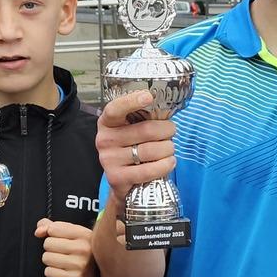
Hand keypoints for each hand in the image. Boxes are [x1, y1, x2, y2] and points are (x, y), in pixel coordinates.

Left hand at [36, 219, 97, 276]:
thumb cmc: (80, 253)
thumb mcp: (72, 235)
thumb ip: (52, 227)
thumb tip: (38, 231)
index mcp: (84, 234)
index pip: (53, 228)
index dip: (53, 235)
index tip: (62, 240)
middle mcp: (84, 248)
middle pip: (48, 243)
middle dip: (52, 249)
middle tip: (64, 254)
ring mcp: (80, 264)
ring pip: (47, 258)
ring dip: (52, 262)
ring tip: (64, 263)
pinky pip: (48, 272)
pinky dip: (53, 273)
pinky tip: (63, 272)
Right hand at [95, 89, 176, 208]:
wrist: (121, 180)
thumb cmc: (131, 148)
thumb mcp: (131, 129)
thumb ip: (144, 119)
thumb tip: (167, 109)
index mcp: (107, 122)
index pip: (116, 109)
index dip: (132, 101)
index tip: (148, 96)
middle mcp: (105, 139)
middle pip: (146, 130)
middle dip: (167, 130)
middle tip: (171, 131)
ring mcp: (109, 160)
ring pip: (151, 151)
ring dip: (168, 149)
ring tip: (169, 149)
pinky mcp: (117, 178)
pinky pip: (148, 170)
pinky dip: (165, 165)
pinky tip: (169, 162)